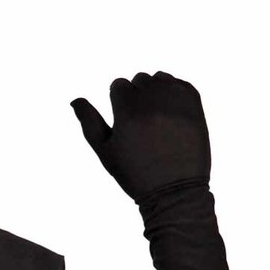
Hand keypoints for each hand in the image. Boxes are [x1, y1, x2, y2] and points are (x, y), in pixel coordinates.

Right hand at [70, 71, 209, 202]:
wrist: (175, 191)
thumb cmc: (136, 174)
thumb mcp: (106, 152)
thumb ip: (89, 123)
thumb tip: (75, 100)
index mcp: (128, 112)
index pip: (119, 85)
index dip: (119, 104)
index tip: (126, 125)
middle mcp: (153, 102)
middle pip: (139, 79)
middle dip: (138, 96)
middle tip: (143, 126)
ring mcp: (176, 100)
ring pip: (160, 78)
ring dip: (156, 92)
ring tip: (158, 120)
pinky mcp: (194, 103)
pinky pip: (179, 84)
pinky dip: (174, 95)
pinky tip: (171, 117)